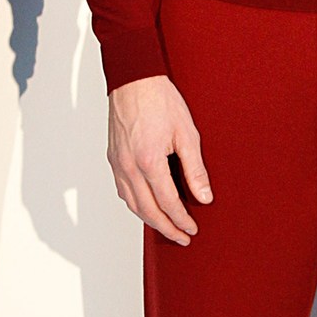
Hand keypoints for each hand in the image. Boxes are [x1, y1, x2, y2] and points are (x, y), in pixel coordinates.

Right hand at [107, 75, 211, 245]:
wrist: (134, 79)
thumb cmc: (160, 100)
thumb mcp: (187, 134)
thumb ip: (195, 170)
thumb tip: (204, 197)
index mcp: (149, 162)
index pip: (168, 203)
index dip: (181, 220)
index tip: (192, 229)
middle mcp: (129, 167)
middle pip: (147, 210)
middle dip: (166, 228)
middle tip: (182, 238)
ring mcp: (117, 164)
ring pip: (131, 204)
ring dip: (149, 220)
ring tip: (166, 227)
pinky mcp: (112, 158)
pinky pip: (122, 191)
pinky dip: (135, 204)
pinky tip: (146, 206)